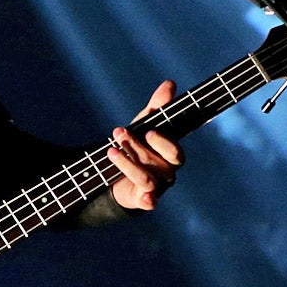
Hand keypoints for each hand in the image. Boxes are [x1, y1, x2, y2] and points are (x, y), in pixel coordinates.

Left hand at [107, 80, 184, 211]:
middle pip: (159, 163)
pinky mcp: (143, 200)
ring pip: (148, 179)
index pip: (176, 152)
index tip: (147, 130)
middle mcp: (167, 173)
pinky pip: (149, 202)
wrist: (118, 177)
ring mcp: (157, 188)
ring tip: (110, 151)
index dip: (163, 142)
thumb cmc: (136, 148)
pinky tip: (142, 195)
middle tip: (119, 132)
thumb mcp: (143, 125)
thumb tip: (170, 84)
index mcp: (170, 156)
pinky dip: (148, 199)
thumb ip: (157, 107)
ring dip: (128, 164)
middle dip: (137, 147)